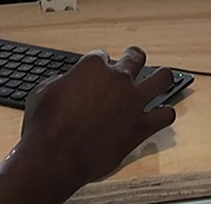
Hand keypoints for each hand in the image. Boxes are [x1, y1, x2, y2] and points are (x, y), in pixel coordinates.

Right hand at [0, 48, 176, 203]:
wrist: (56, 155)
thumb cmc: (46, 124)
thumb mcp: (44, 90)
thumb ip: (64, 82)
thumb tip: (70, 85)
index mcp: (92, 66)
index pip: (101, 55)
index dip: (99, 62)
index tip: (96, 71)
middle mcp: (117, 79)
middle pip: (135, 57)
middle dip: (134, 57)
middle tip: (133, 60)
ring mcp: (133, 102)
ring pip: (162, 79)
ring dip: (161, 78)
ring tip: (160, 79)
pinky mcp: (141, 128)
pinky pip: (165, 116)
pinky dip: (165, 114)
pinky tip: (162, 114)